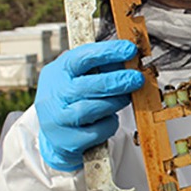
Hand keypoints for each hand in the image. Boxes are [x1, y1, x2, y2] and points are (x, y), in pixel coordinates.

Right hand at [35, 40, 144, 170]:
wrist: (56, 135)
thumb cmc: (74, 99)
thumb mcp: (81, 77)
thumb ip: (103, 68)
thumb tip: (132, 60)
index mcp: (58, 72)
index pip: (82, 57)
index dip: (108, 52)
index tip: (129, 49)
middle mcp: (52, 95)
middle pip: (87, 86)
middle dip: (117, 81)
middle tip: (137, 78)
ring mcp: (56, 120)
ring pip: (91, 109)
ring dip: (114, 102)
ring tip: (124, 98)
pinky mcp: (66, 141)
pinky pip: (96, 131)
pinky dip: (109, 124)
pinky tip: (110, 118)